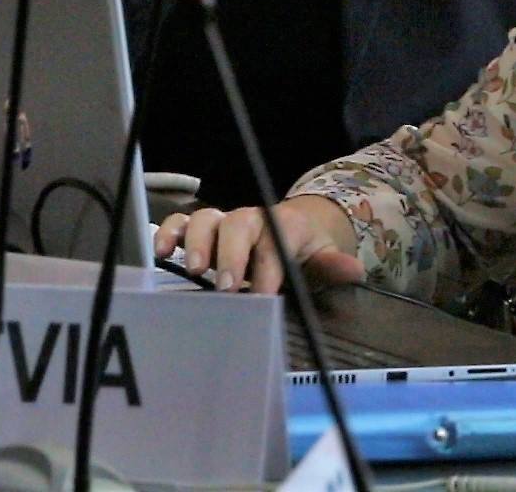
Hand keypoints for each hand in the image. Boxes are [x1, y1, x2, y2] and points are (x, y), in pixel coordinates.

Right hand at [153, 197, 364, 295]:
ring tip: (197, 269)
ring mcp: (224, 222)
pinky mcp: (201, 230)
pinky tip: (161, 253)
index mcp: (284, 225)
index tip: (264, 295)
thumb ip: (332, 266)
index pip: (275, 241)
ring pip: (206, 219)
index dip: (269, 267)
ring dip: (198, 242)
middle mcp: (251, 219)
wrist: (290, 228)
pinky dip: (168, 232)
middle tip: (229, 286)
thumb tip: (353, 270)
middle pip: (238, 225)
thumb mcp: (322, 257)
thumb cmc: (301, 249)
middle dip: (232, 255)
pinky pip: (180, 222)